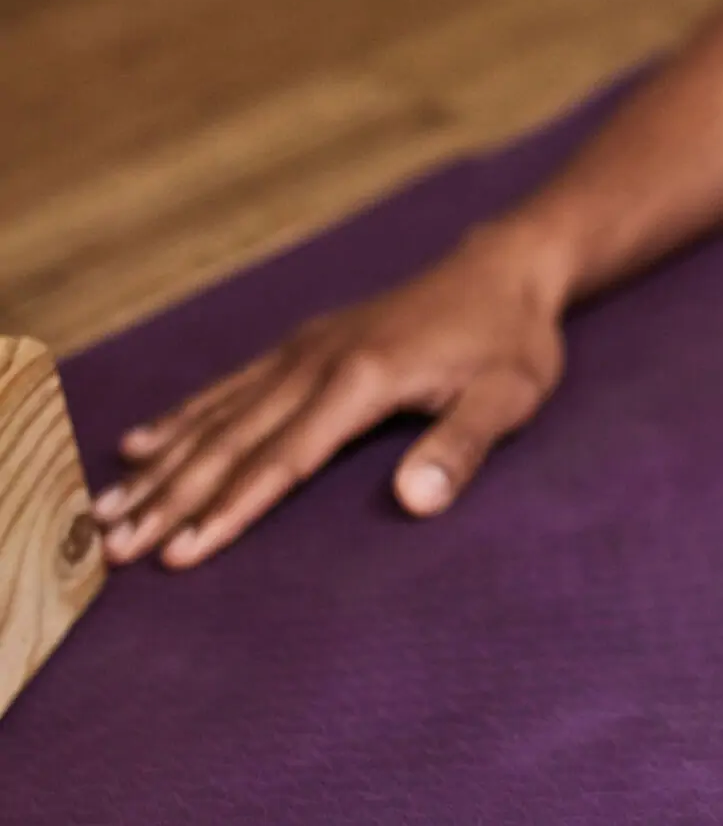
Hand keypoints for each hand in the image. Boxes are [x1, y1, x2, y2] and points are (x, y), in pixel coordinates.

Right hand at [93, 230, 567, 568]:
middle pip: (230, 443)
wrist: (504, 271)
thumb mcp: (506, 399)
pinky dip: (181, 418)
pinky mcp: (303, 345)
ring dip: (161, 466)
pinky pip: (229, 387)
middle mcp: (315, 363)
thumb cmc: (512, 343)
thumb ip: (461, 448)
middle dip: (170, 499)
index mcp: (361, 381)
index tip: (180, 554)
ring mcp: (303, 350)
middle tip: (114, 547)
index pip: (282, 462)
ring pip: (216, 416)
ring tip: (106, 509)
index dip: (229, 512)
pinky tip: (141, 444)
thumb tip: (417, 502)